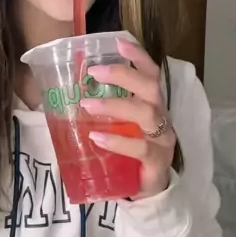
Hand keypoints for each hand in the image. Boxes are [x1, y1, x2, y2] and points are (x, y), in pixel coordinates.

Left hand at [80, 38, 175, 198]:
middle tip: (94, 73)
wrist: (149, 193)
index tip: (119, 43)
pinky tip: (97, 137)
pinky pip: (140, 148)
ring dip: (115, 106)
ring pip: (146, 115)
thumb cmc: (132, 155)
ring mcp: (162, 141)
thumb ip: (107, 113)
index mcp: (154, 107)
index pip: (152, 75)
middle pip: (151, 89)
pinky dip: (117, 140)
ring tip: (87, 105)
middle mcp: (162, 119)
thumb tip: (73, 94)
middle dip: (124, 76)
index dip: (139, 58)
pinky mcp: (157, 163)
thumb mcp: (121, 128)